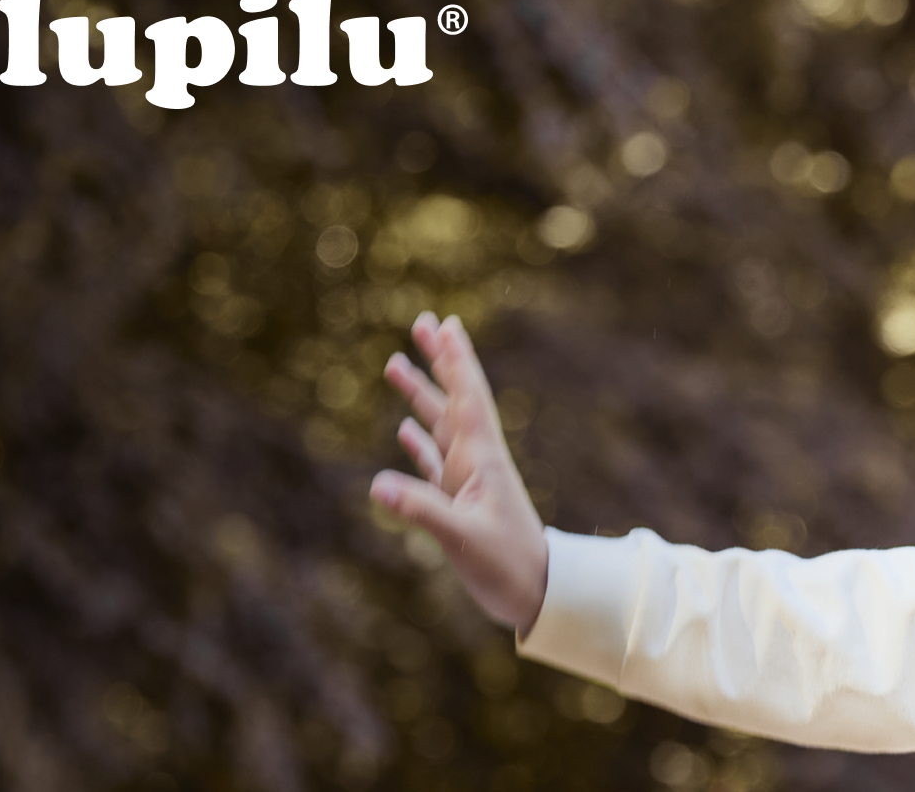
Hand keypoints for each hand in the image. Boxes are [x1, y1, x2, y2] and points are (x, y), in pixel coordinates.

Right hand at [370, 312, 549, 636]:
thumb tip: (377, 485)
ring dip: (421, 395)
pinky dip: (420, 443)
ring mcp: (468, 480)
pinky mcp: (460, 502)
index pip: (467, 398)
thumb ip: (421, 511)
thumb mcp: (462, 539)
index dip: (455, 361)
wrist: (538, 593)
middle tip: (423, 321)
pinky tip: (405, 429)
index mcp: (482, 460)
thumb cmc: (508, 566)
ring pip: (440, 426)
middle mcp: (476, 461)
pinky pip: (436, 462)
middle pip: (454, 399)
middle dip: (439, 361)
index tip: (446, 324)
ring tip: (395, 363)